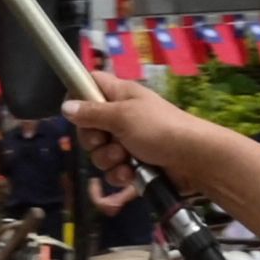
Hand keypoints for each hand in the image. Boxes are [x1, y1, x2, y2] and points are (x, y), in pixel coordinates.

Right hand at [67, 69, 206, 181]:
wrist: (193, 159)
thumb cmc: (158, 128)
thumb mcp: (123, 116)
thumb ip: (92, 113)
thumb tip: (65, 106)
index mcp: (120, 94)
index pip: (91, 84)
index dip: (78, 96)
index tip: (73, 112)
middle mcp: (121, 115)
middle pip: (89, 126)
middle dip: (93, 140)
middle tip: (105, 140)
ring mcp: (128, 141)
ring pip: (100, 152)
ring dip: (108, 160)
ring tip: (125, 159)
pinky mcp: (134, 163)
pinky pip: (113, 170)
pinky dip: (119, 174)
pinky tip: (130, 175)